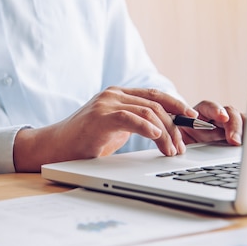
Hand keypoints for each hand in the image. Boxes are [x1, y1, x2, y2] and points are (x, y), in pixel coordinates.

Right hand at [13, 87, 198, 171]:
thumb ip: (134, 123)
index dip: (177, 105)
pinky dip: (146, 127)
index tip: (193, 119)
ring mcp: (106, 103)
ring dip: (165, 133)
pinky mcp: (99, 117)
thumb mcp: (114, 130)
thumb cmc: (83, 142)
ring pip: (147, 112)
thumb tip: (163, 130)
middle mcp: (113, 94)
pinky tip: (156, 137)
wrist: (53, 147)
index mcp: (118, 95)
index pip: (155, 95)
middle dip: (174, 125)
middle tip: (181, 147)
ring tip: (171, 150)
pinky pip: (130, 118)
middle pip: (155, 104)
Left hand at [179, 100, 245, 145]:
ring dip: (245, 133)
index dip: (216, 110)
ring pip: (242, 123)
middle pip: (230, 114)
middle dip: (234, 126)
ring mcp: (228, 127)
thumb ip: (176, 136)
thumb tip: (175, 142)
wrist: (183, 149)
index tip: (221, 117)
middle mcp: (216, 118)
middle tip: (234, 140)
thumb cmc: (178, 139)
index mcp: (199, 113)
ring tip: (245, 145)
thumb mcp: (175, 136)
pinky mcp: (236, 137)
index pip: (209, 107)